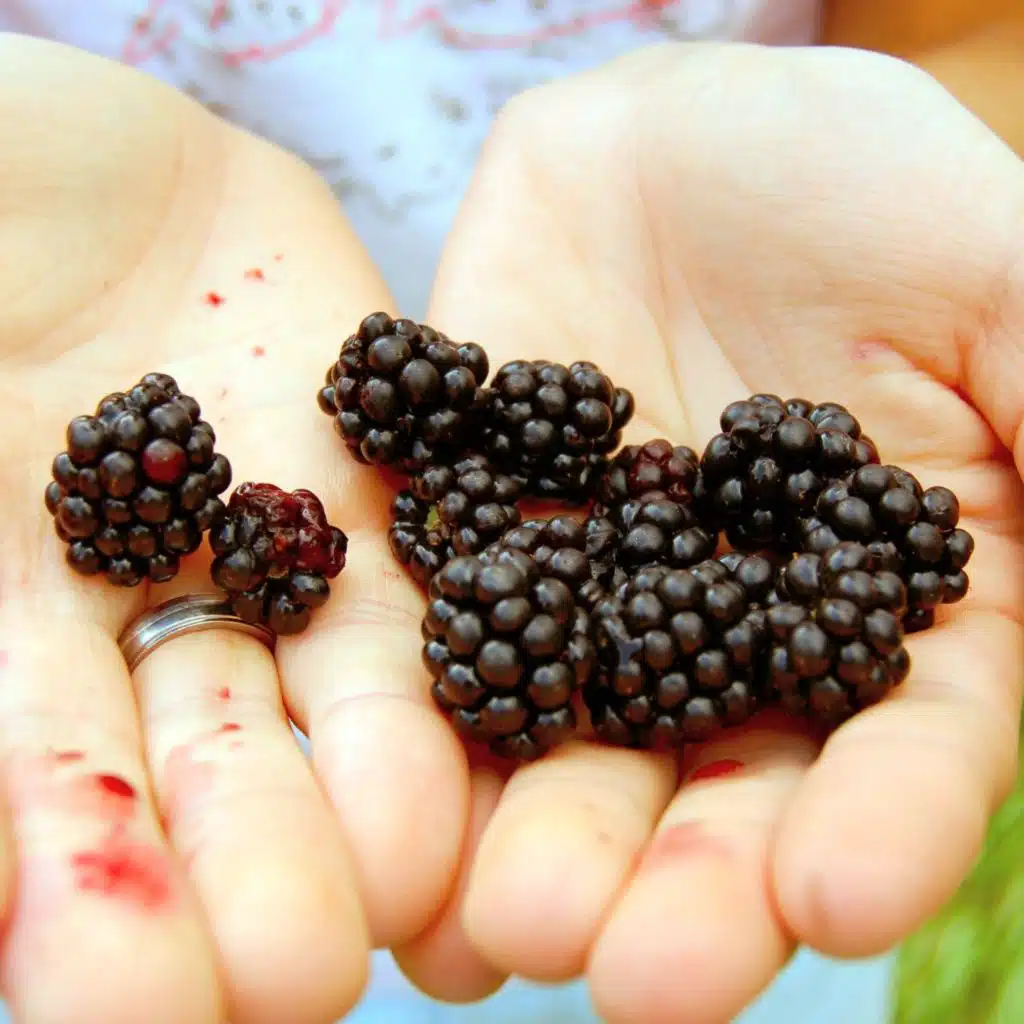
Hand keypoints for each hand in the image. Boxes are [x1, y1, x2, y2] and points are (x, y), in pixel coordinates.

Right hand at [0, 36, 467, 1022]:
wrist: (33, 153)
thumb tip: (2, 827)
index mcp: (14, 632)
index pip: (71, 805)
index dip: (100, 901)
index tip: (135, 1002)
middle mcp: (167, 610)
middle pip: (227, 763)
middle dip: (262, 864)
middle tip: (303, 973)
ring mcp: (288, 527)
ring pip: (353, 676)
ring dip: (388, 775)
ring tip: (426, 870)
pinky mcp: (390, 444)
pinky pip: (445, 534)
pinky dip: (481, 609)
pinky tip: (527, 692)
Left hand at [391, 44, 1023, 1022]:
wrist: (691, 133)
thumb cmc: (869, 183)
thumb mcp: (1001, 274)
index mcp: (889, 598)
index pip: (906, 746)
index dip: (882, 827)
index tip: (830, 898)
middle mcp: (737, 627)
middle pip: (718, 786)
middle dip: (679, 885)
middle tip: (625, 971)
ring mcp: (598, 591)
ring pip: (570, 744)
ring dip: (533, 842)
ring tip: (493, 929)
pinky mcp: (483, 536)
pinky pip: (444, 639)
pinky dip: (422, 724)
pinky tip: (394, 818)